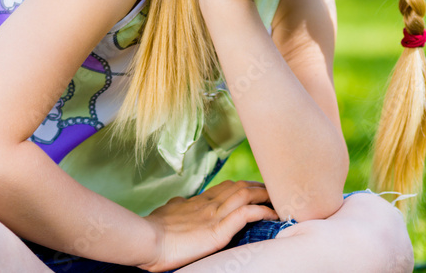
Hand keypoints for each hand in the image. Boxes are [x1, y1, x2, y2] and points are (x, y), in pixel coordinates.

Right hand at [139, 180, 278, 271]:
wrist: (146, 239)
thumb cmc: (152, 230)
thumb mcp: (166, 212)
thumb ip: (177, 206)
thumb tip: (179, 202)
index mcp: (197, 201)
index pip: (226, 188)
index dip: (243, 186)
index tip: (255, 188)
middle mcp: (208, 203)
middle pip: (239, 186)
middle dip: (259, 187)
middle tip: (274, 191)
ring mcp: (214, 215)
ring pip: (245, 195)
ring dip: (265, 196)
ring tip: (280, 200)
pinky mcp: (218, 229)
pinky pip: (246, 214)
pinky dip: (262, 212)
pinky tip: (273, 215)